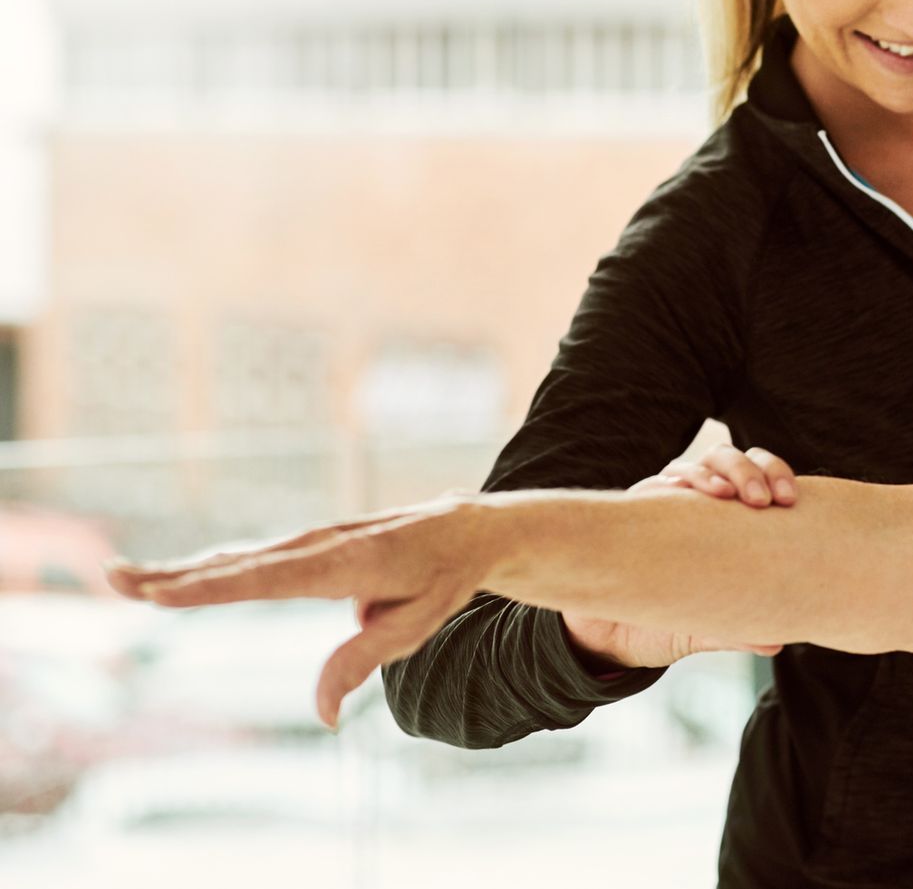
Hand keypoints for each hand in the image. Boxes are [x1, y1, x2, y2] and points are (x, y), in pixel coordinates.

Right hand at [104, 494, 498, 729]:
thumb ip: (363, 660)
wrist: (468, 528)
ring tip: (124, 578)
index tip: (165, 591)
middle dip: (175, 574)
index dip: (214, 586)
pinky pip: (255, 558)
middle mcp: (323, 543)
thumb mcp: (417, 625)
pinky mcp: (312, 543)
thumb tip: (321, 715)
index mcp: (347, 562)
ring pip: (240, 558)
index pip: (269, 578)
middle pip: (239, 564)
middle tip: (115, 579)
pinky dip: (212, 565)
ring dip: (182, 569)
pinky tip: (176, 576)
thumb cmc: (443, 578)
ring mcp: (315, 539)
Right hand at [560, 445, 797, 670]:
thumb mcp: (699, 628)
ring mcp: (660, 505)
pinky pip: (649, 487)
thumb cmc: (658, 625)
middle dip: (750, 469)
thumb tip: (775, 645)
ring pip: (692, 466)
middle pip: (728, 460)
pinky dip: (669, 486)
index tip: (789, 499)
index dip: (775, 476)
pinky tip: (679, 494)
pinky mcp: (627, 513)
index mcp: (722, 523)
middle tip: (765, 498)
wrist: (602, 638)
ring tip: (726, 495)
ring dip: (712, 473)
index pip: (756, 480)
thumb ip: (734, 632)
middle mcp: (694, 506)